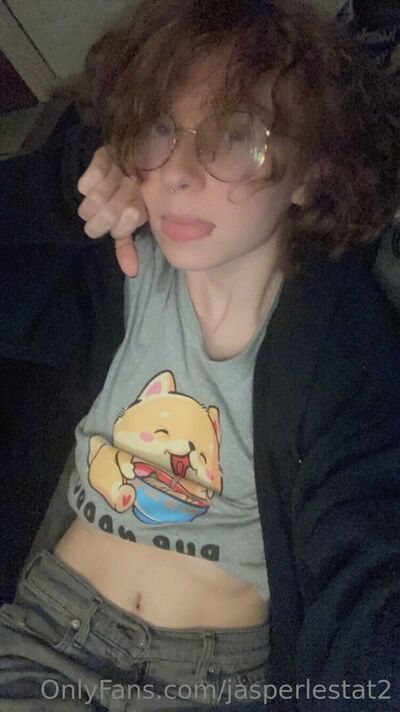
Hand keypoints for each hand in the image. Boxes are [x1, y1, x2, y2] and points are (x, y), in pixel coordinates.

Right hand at [77, 146, 148, 275]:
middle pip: (104, 217)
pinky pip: (85, 183)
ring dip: (92, 205)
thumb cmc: (132, 196)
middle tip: (106, 212)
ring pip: (93, 201)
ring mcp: (118, 171)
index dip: (120, 228)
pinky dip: (87, 185)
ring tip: (99, 199)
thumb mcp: (131, 222)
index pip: (123, 229)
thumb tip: (131, 273)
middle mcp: (133, 187)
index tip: (125, 216)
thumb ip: (127, 246)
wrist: (137, 156)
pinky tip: (96, 182)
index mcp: (143, 205)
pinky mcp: (104, 155)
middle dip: (101, 220)